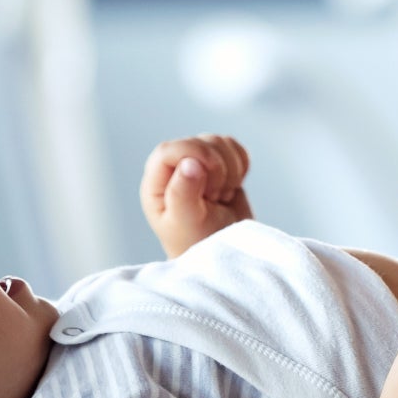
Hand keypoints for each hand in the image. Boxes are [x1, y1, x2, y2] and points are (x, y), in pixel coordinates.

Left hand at [139, 134, 254, 258]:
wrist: (225, 255)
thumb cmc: (199, 245)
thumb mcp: (187, 223)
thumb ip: (183, 193)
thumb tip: (190, 162)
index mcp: (157, 183)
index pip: (168, 150)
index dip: (194, 156)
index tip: (210, 182)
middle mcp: (174, 169)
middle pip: (200, 143)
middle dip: (218, 169)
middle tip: (214, 199)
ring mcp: (198, 164)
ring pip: (219, 142)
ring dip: (230, 170)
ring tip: (221, 197)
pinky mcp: (220, 164)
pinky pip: (234, 148)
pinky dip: (241, 166)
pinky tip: (232, 188)